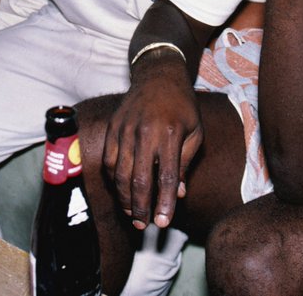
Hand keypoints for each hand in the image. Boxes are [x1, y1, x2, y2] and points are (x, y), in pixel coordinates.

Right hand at [103, 54, 199, 229]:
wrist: (159, 75)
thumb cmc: (182, 106)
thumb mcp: (195, 131)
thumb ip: (185, 163)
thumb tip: (178, 194)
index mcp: (171, 133)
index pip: (167, 176)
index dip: (164, 203)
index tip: (163, 222)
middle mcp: (146, 131)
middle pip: (139, 179)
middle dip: (141, 208)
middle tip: (143, 226)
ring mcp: (126, 128)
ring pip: (120, 172)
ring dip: (125, 198)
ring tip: (132, 214)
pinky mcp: (113, 126)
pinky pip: (108, 159)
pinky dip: (112, 179)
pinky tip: (120, 190)